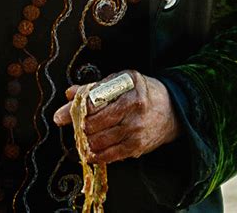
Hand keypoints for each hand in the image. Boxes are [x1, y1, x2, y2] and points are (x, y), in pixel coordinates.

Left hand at [53, 70, 180, 163]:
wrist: (172, 110)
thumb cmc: (141, 92)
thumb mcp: (119, 81)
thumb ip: (93, 88)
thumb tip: (68, 94)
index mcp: (128, 86)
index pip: (94, 100)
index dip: (77, 109)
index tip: (65, 114)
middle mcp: (134, 107)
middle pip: (95, 123)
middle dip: (80, 127)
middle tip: (75, 127)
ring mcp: (136, 129)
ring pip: (100, 141)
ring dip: (86, 142)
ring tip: (81, 138)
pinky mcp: (137, 147)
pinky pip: (110, 155)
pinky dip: (96, 155)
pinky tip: (89, 152)